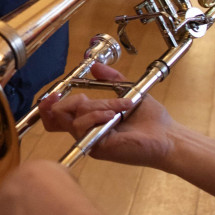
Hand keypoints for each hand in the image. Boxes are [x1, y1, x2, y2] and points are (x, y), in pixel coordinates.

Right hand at [39, 62, 178, 169]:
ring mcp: (89, 139)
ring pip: (73, 118)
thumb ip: (110, 78)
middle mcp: (85, 130)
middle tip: (85, 98)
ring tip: (117, 109)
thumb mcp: (127, 91)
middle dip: (69, 102)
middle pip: (55, 117)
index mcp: (89, 119)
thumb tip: (94, 66)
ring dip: (96, 107)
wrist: (165, 136)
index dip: (48, 105)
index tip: (54, 94)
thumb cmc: (148, 118)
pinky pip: (82, 128)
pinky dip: (96, 116)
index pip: (56, 115)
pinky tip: (113, 116)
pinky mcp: (95, 147)